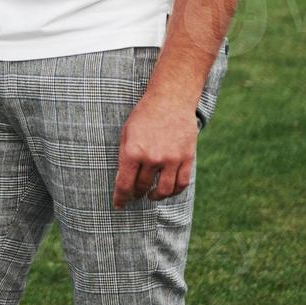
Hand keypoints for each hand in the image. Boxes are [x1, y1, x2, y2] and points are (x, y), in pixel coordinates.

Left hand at [112, 91, 199, 208]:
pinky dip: (174, 191)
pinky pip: (182, 184)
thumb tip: (123, 180)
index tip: (118, 205)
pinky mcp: (187, 158)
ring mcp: (172, 159)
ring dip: (155, 196)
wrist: (170, 99)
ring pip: (164, 190)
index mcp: (133, 151)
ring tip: (150, 195)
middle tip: (134, 195)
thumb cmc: (144, 114)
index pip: (124, 185)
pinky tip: (167, 189)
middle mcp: (152, 158)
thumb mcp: (126, 133)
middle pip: (143, 187)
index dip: (120, 198)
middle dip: (136, 193)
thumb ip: (124, 156)